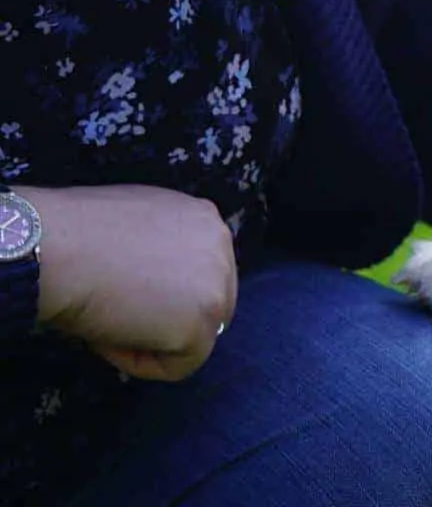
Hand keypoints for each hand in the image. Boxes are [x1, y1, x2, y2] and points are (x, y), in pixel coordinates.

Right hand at [16, 184, 236, 381]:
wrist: (57, 247)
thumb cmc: (75, 236)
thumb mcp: (137, 226)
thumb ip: (164, 248)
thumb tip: (162, 281)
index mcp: (205, 218)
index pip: (199, 272)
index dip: (160, 292)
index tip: (123, 291)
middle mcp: (221, 247)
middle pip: (206, 305)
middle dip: (164, 318)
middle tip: (116, 312)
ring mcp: (218, 287)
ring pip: (194, 337)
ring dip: (149, 338)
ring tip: (108, 318)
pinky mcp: (201, 324)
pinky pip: (178, 366)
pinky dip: (140, 362)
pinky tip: (109, 335)